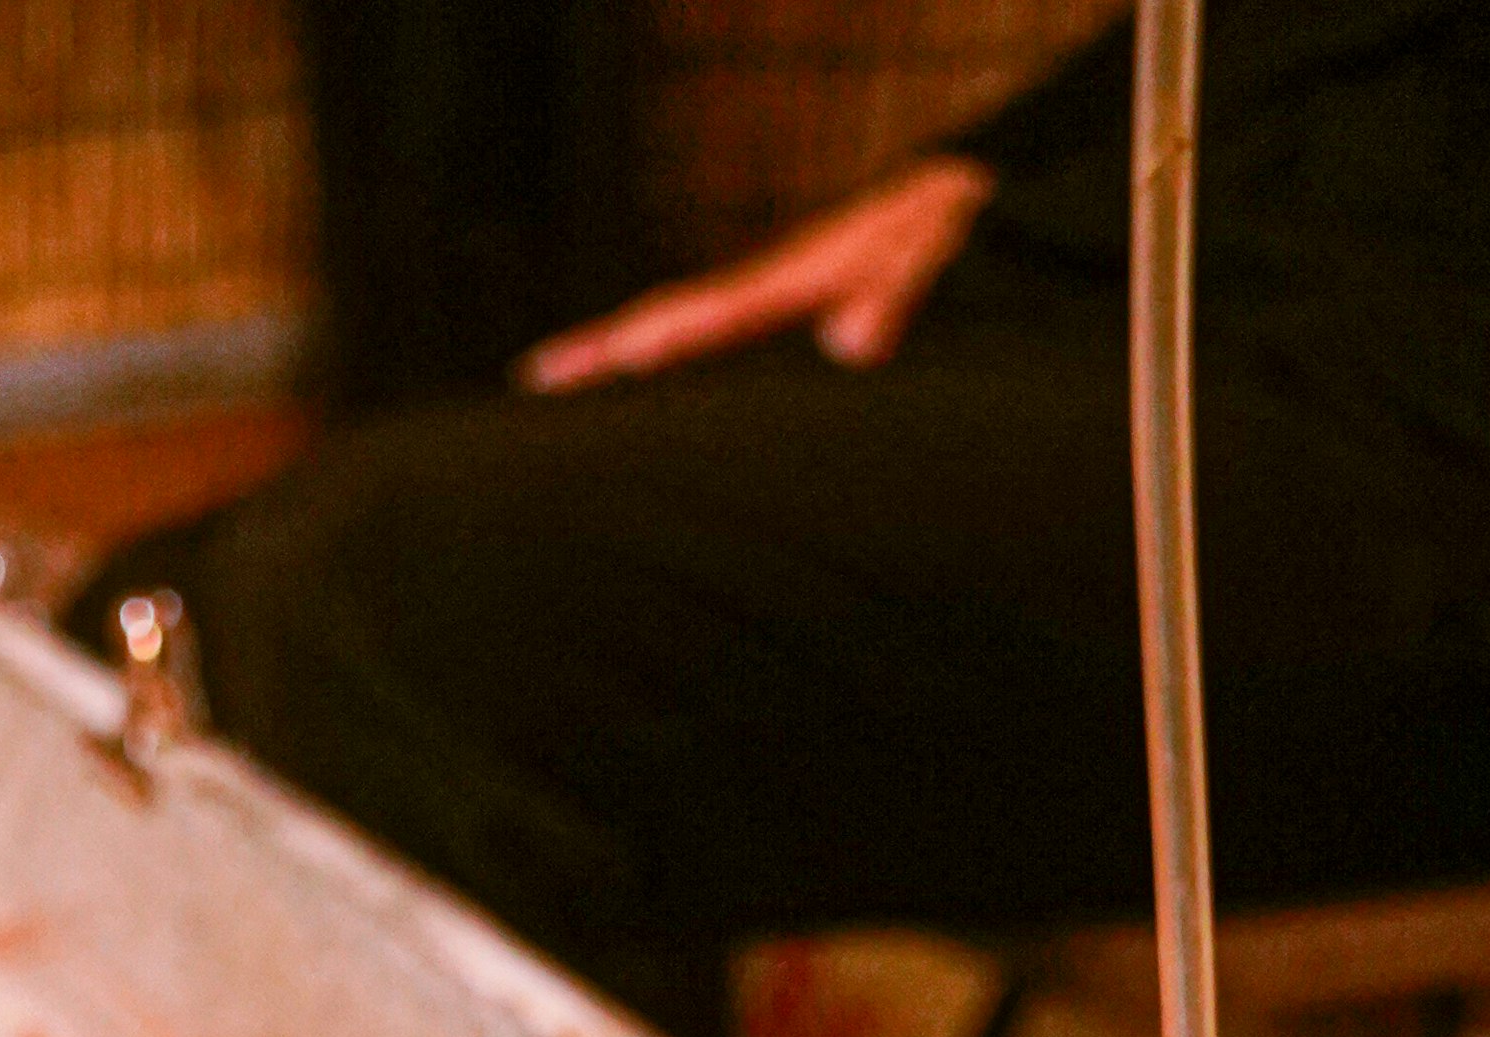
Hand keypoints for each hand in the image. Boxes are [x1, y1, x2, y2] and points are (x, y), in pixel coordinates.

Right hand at [522, 160, 990, 388]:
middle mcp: (763, 292)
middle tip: (534, 380)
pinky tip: (643, 386)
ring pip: (679, 330)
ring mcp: (767, 301)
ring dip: (620, 356)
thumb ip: (889, 299)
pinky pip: (709, 340)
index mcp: (784, 287)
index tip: (595, 366)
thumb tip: (853, 342)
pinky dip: (666, 357)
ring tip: (559, 387)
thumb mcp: (923, 262)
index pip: (697, 321)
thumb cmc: (941, 231)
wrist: (955, 196)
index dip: (646, 345)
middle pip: (665, 321)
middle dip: (600, 351)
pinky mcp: (782, 312)